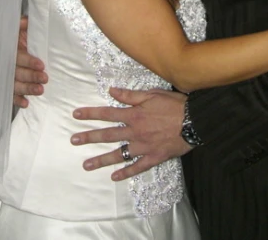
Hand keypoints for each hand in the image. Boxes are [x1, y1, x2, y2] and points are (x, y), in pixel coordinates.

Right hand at [13, 16, 47, 107]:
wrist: (11, 42)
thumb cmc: (19, 35)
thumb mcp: (21, 27)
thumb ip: (23, 24)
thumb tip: (26, 21)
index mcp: (10, 49)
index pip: (19, 57)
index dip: (29, 62)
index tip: (41, 65)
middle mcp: (7, 63)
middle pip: (17, 73)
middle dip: (31, 76)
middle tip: (44, 78)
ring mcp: (7, 75)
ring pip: (14, 85)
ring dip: (27, 89)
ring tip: (39, 90)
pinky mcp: (9, 85)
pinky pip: (11, 94)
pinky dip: (17, 100)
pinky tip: (26, 103)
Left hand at [71, 88, 191, 179]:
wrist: (194, 121)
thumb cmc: (174, 104)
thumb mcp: (152, 94)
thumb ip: (130, 94)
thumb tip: (111, 90)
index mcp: (133, 114)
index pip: (107, 113)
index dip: (91, 114)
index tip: (76, 115)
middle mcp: (134, 131)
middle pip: (107, 135)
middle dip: (89, 137)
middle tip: (73, 140)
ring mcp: (143, 146)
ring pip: (118, 154)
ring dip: (101, 159)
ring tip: (86, 165)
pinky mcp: (153, 157)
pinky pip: (137, 167)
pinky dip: (125, 173)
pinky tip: (114, 177)